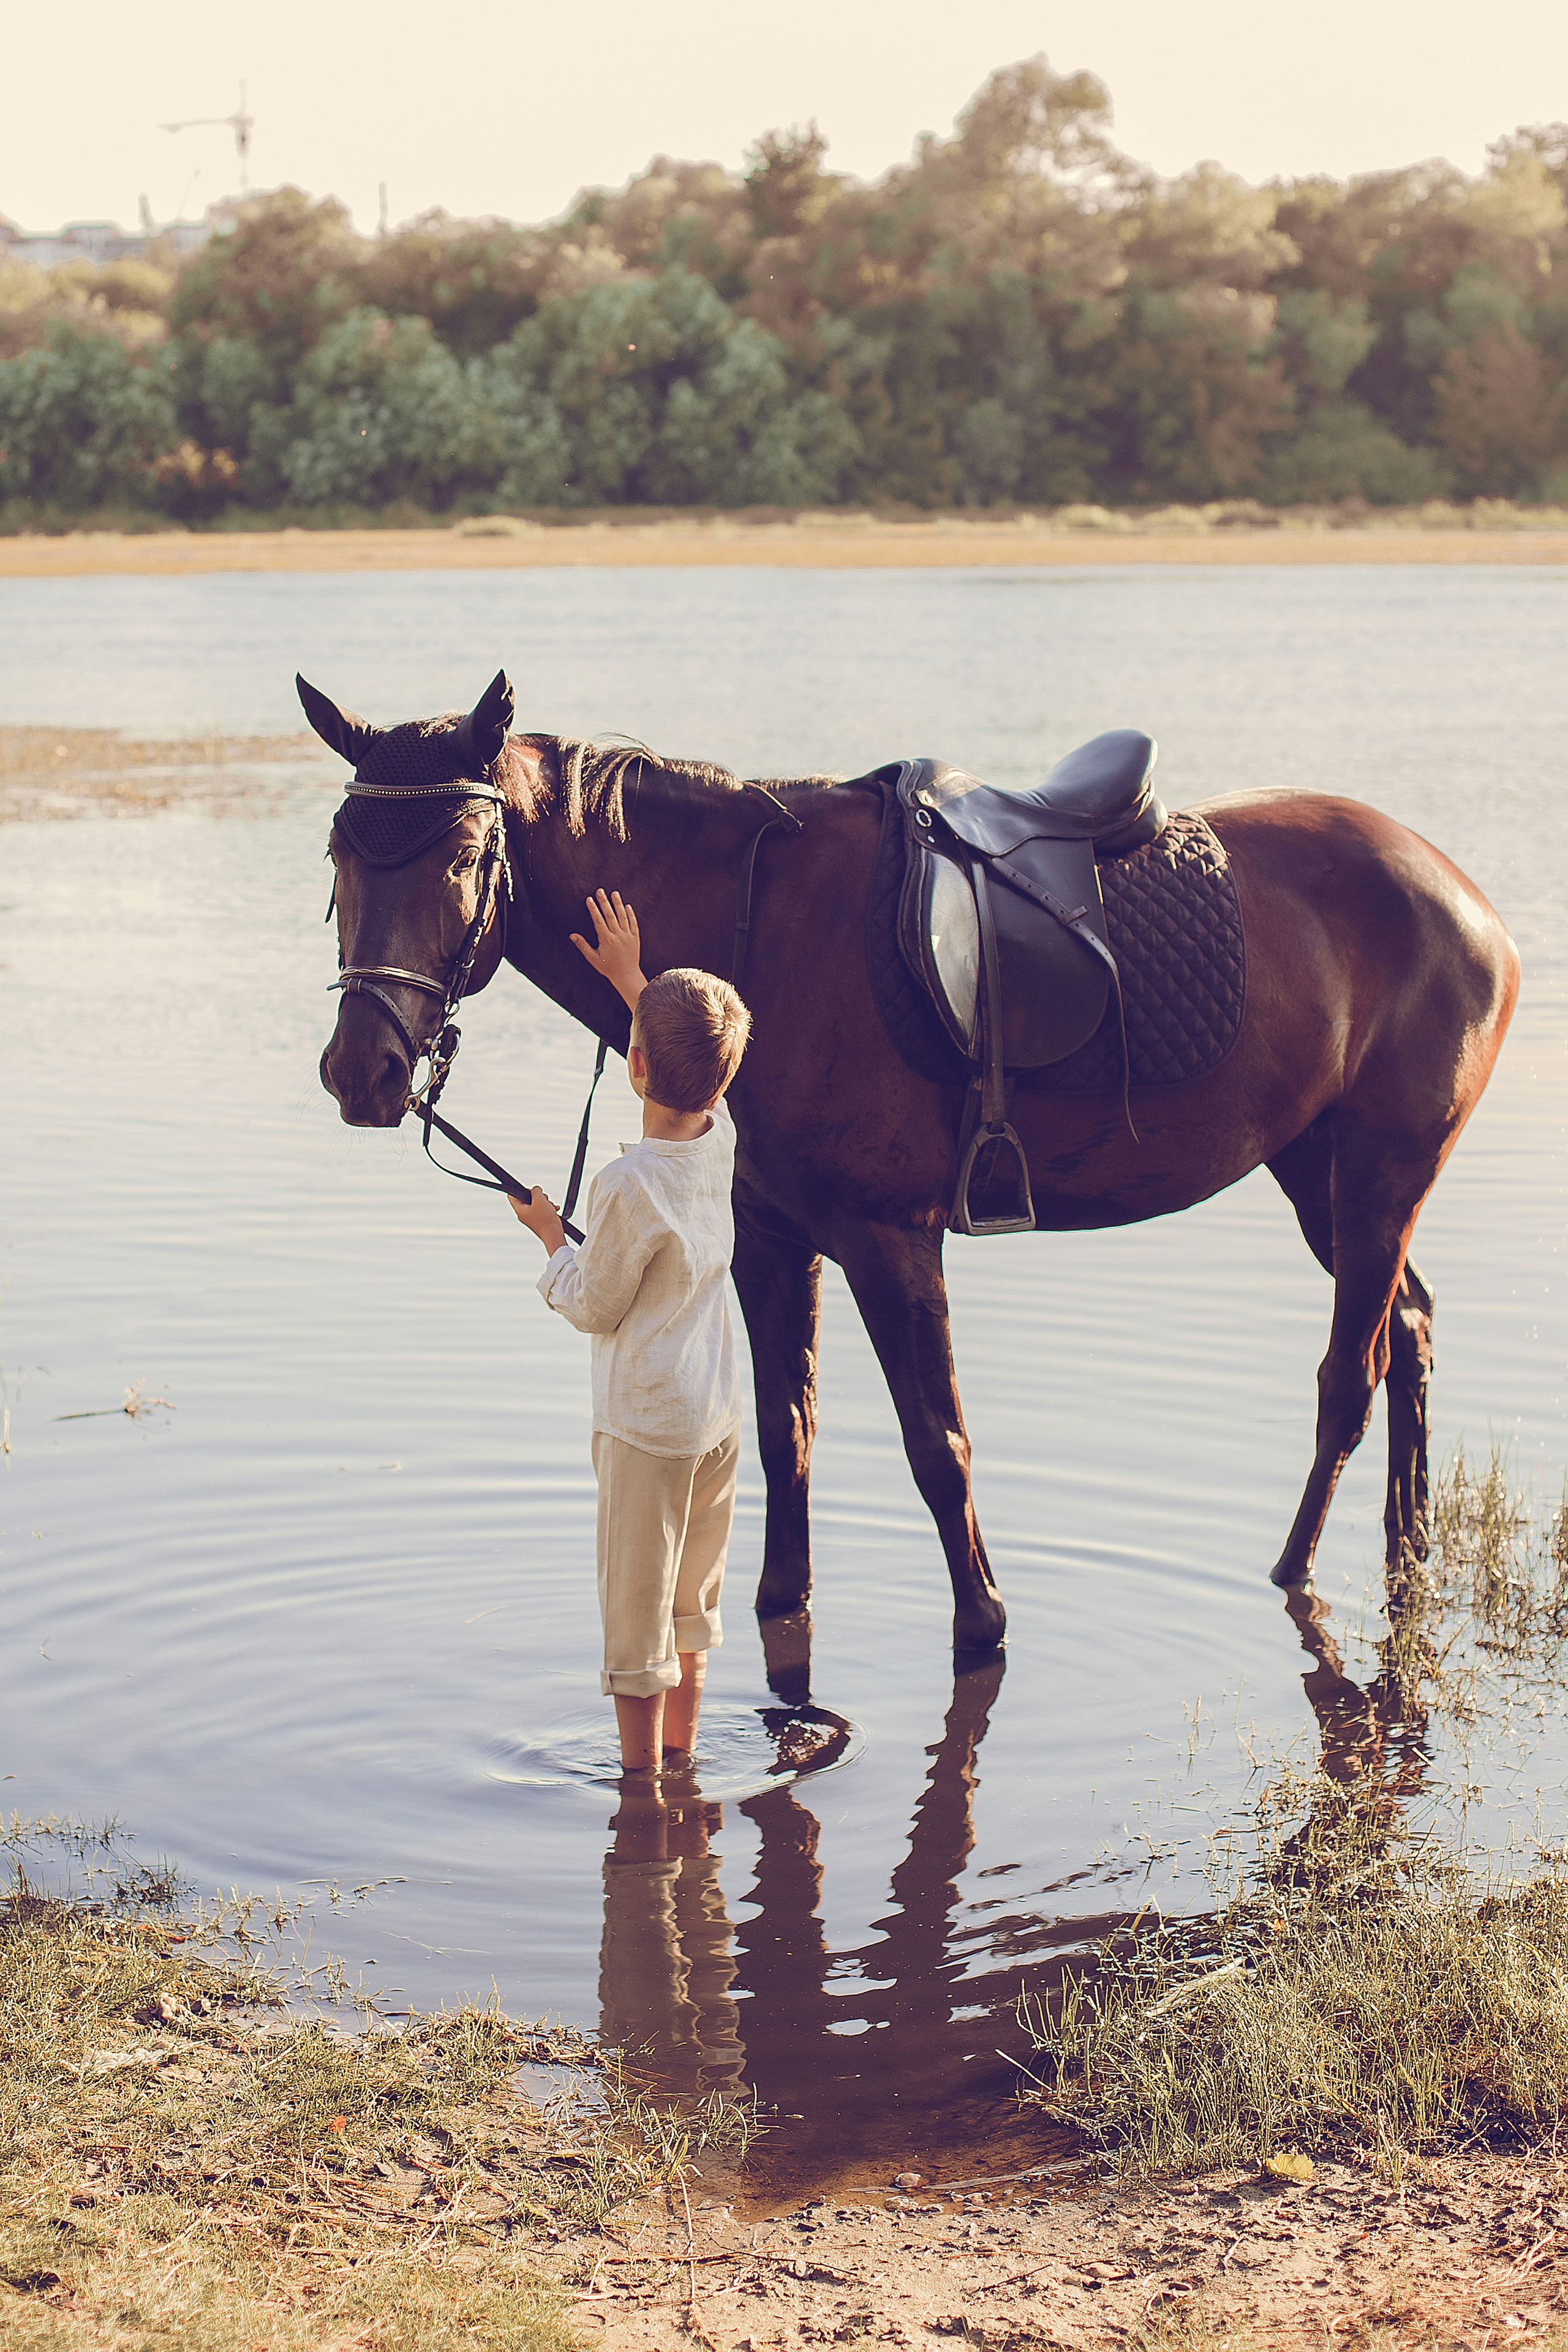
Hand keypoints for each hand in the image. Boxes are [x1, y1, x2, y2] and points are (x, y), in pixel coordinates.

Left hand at [508, 1187, 566, 1254]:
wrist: (554, 1234)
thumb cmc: (545, 1219)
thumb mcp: (540, 1199)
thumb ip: (535, 1190)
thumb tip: (536, 1190)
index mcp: (519, 1209)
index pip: (512, 1196)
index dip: (521, 1190)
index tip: (531, 1191)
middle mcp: (523, 1214)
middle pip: (526, 1199)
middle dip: (537, 1196)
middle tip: (543, 1198)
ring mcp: (531, 1218)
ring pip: (536, 1204)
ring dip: (545, 1202)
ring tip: (550, 1205)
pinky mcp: (539, 1221)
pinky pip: (542, 1210)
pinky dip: (548, 1208)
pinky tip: (554, 1209)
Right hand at [569, 889, 645, 1010]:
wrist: (627, 975)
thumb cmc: (608, 968)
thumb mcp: (593, 958)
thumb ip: (583, 946)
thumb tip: (572, 935)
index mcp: (606, 940)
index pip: (598, 920)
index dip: (594, 909)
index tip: (589, 899)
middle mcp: (618, 936)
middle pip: (610, 915)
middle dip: (604, 902)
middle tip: (600, 891)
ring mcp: (628, 936)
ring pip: (623, 916)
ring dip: (618, 904)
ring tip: (614, 893)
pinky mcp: (636, 937)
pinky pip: (634, 923)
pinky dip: (631, 914)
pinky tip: (627, 905)